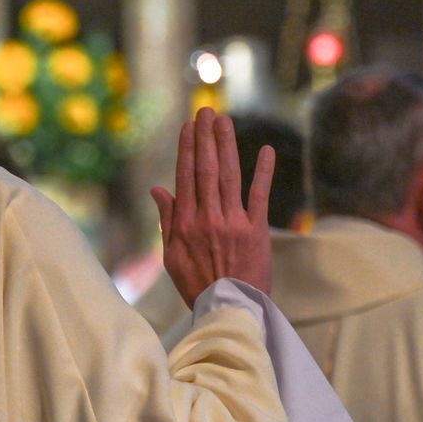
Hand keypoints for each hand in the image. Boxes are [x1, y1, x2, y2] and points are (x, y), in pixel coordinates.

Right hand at [151, 108, 274, 303]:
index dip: (187, 148)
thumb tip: (158, 190)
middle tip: (207, 112)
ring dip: (226, 145)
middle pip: (205, 169)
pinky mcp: (256, 230)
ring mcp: (232, 223)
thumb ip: (167, 220)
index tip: (189, 126)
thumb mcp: (171, 256)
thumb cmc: (196, 284)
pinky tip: (265, 150)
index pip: (185, 176)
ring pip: (228, 175)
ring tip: (224, 121)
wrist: (229, 309)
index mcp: (184, 224)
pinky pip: (259, 196)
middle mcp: (207, 218)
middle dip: (206, 137)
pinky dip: (262, 172)